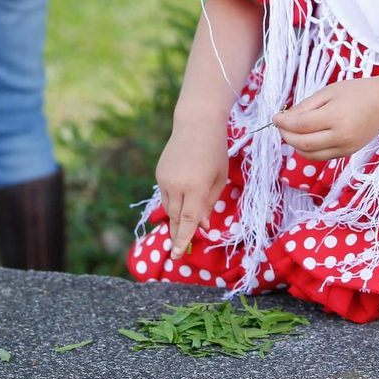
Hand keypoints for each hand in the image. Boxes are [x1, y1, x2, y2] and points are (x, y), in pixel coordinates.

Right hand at [155, 116, 228, 257]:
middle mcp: (176, 185)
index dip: (183, 239)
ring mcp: (164, 179)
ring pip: (168, 208)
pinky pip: (166, 195)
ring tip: (183, 228)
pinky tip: (182, 199)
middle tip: (181, 250)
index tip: (178, 254)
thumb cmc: (215, 150)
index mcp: (195, 187)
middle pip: (175, 217)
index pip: (186, 220)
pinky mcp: (159, 173)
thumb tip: (203, 226)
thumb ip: (210, 204)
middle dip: (177, 234)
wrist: (196, 124)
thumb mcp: (219, 178)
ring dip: (176, 219)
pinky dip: (173, 202)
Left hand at [274, 78, 378, 161]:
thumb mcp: (329, 91)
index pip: (301, 125)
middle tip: (280, 125)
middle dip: (285, 135)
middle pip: (302, 143)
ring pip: (310, 154)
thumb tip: (285, 118)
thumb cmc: (357, 92)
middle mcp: (340, 136)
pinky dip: (308, 150)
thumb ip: (306, 106)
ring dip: (295, 145)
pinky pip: (321, 156)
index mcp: (335, 116)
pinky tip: (304, 138)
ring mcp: (345, 147)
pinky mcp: (347, 153)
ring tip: (290, 132)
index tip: (274, 117)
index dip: (284, 122)